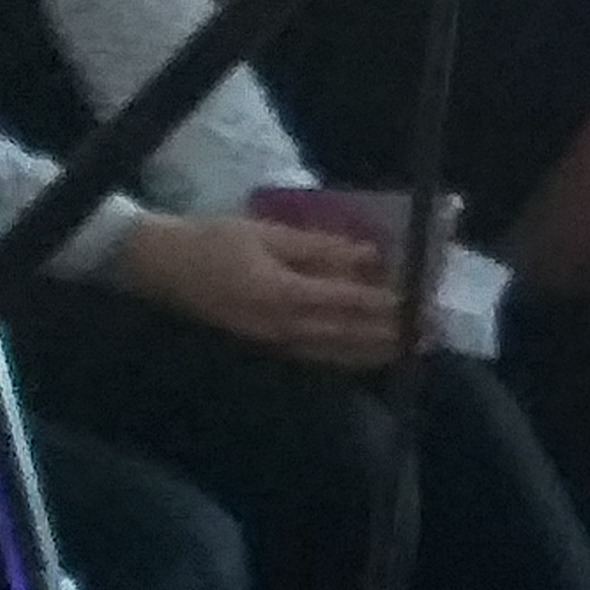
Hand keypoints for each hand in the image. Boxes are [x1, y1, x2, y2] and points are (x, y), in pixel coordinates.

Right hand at [116, 212, 410, 370]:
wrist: (154, 266)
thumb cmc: (210, 240)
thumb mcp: (267, 233)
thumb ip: (321, 248)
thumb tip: (370, 256)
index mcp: (282, 296)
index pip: (350, 303)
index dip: (390, 305)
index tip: (425, 302)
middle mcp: (282, 328)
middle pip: (350, 335)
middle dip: (395, 334)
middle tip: (435, 331)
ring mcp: (272, 342)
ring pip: (336, 352)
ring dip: (378, 350)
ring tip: (415, 347)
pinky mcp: (265, 346)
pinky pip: (316, 356)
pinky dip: (348, 356)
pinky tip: (370, 353)